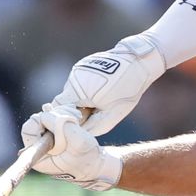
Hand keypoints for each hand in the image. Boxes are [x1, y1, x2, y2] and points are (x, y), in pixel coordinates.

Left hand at [21, 105, 121, 190]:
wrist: (96, 165)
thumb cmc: (88, 158)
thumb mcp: (78, 141)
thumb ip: (61, 126)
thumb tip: (45, 114)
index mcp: (39, 157)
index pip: (28, 130)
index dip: (41, 120)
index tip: (57, 120)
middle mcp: (39, 150)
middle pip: (36, 121)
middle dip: (54, 115)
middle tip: (71, 117)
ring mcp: (45, 143)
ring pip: (46, 118)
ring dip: (61, 114)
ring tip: (77, 119)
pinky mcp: (53, 136)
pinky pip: (53, 119)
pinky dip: (64, 115)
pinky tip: (76, 119)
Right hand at [51, 34, 166, 136]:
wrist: (138, 62)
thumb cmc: (127, 89)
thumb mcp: (112, 115)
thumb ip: (93, 127)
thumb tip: (78, 133)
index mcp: (78, 90)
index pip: (58, 109)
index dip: (67, 119)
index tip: (81, 123)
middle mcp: (74, 77)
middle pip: (65, 100)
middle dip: (76, 109)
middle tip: (95, 111)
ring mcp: (78, 69)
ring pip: (73, 91)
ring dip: (82, 98)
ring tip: (102, 98)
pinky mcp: (84, 64)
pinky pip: (79, 81)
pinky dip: (86, 88)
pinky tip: (102, 88)